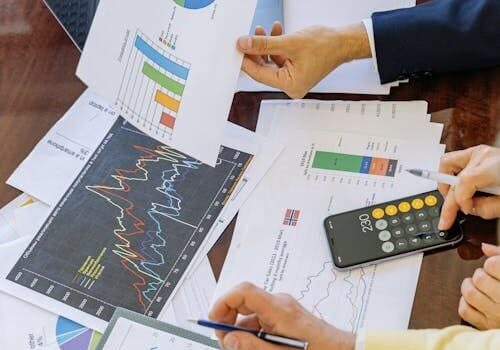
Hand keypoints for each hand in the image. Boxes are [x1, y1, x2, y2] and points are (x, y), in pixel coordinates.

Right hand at [209, 282, 354, 349]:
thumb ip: (251, 347)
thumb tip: (228, 339)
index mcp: (278, 308)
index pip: (243, 291)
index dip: (223, 303)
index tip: (214, 322)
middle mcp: (279, 303)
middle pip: (243, 300)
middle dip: (229, 320)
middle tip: (225, 342)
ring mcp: (283, 309)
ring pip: (250, 313)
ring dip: (240, 330)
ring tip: (239, 348)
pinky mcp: (285, 317)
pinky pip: (260, 319)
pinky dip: (251, 332)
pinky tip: (254, 346)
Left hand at [237, 22, 370, 98]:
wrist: (344, 42)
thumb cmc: (325, 45)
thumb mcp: (289, 42)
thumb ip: (264, 44)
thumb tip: (244, 44)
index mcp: (290, 85)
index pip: (259, 75)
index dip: (246, 60)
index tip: (236, 49)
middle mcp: (291, 86)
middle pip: (263, 69)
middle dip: (256, 51)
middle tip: (246, 37)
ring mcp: (293, 78)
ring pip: (270, 62)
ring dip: (265, 46)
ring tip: (262, 30)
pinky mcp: (296, 70)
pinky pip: (279, 59)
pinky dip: (275, 46)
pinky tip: (275, 32)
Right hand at [438, 145, 499, 229]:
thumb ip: (486, 208)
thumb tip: (470, 209)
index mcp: (491, 167)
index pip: (461, 185)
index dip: (457, 203)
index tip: (458, 215)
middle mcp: (483, 155)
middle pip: (451, 176)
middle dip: (449, 199)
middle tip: (448, 215)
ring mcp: (482, 152)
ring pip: (448, 162)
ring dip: (447, 181)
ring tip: (454, 197)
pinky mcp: (483, 154)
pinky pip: (458, 161)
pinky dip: (455, 174)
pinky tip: (463, 187)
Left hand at [459, 243, 499, 328]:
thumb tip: (484, 246)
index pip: (492, 265)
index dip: (492, 263)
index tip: (495, 266)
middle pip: (479, 278)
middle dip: (481, 274)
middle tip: (488, 276)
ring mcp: (497, 316)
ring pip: (470, 293)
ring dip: (470, 286)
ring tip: (479, 286)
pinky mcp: (487, 326)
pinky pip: (465, 310)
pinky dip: (466, 302)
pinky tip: (476, 300)